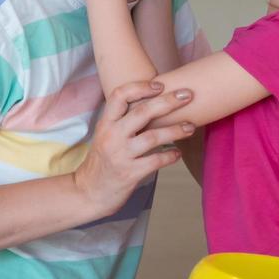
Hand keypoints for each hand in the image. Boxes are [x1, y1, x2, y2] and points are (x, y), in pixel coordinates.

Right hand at [73, 80, 193, 216]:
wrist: (88, 193)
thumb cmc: (102, 162)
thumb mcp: (105, 136)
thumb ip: (123, 121)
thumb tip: (153, 105)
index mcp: (105, 124)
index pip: (119, 95)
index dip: (140, 86)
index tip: (160, 84)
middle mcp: (112, 136)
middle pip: (142, 112)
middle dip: (168, 101)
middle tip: (187, 95)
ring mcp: (121, 155)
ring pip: (153, 137)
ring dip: (175, 130)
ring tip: (190, 127)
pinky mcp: (130, 173)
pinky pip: (155, 161)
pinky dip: (170, 156)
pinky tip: (178, 153)